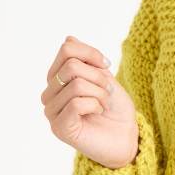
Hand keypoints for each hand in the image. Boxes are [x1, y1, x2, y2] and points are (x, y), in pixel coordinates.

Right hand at [42, 35, 138, 169]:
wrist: (125, 136)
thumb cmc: (114, 107)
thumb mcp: (102, 76)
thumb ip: (85, 59)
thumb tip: (69, 38)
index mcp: (57, 78)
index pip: (67, 49)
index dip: (92, 53)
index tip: (107, 66)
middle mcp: (49, 94)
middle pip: (71, 66)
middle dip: (98, 76)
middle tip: (107, 91)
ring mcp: (51, 111)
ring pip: (76, 85)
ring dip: (100, 93)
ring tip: (104, 104)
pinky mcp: (59, 127)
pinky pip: (77, 103)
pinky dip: (95, 105)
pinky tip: (98, 113)